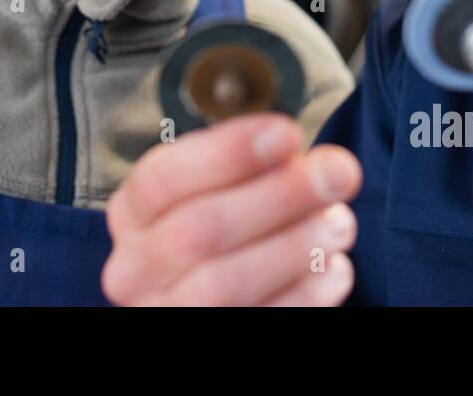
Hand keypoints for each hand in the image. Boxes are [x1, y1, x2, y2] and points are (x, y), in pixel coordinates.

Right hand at [102, 113, 361, 304]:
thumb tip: (294, 144)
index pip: (161, 179)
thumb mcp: (212, 189)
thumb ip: (244, 165)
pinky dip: (304, 294)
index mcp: (133, 213)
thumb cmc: (220, 227)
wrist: (207, 297)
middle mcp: (136, 268)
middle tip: (336, 172)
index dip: (225, 154)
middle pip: (198, 230)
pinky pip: (259, 320)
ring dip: (292, 247)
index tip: (285, 133)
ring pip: (223, 284)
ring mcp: (166, 311)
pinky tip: (334, 267)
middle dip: (278, 196)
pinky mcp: (207, 339)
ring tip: (339, 222)